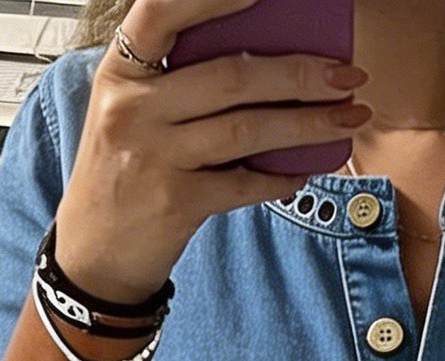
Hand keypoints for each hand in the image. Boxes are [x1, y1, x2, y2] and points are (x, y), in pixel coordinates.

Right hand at [54, 0, 371, 303]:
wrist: (95, 252)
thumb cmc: (123, 171)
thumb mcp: (131, 111)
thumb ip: (176, 81)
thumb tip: (262, 61)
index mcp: (121, 71)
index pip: (164, 11)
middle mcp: (132, 108)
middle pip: (230, 76)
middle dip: (299, 74)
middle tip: (345, 75)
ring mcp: (154, 156)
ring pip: (247, 129)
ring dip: (308, 123)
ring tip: (348, 116)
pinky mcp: (176, 203)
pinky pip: (244, 184)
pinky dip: (281, 178)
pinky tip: (304, 172)